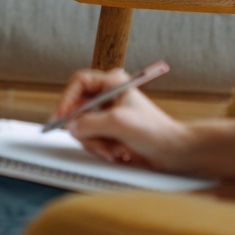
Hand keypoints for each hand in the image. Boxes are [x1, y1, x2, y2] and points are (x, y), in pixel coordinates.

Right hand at [53, 68, 190, 171]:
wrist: (172, 151)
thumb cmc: (153, 130)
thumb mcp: (118, 123)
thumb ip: (90, 123)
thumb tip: (71, 127)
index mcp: (112, 82)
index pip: (79, 83)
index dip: (67, 99)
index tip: (62, 116)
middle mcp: (107, 96)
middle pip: (77, 109)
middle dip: (86, 129)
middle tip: (94, 139)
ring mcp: (107, 115)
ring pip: (83, 128)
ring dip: (96, 142)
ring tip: (114, 148)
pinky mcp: (109, 131)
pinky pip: (91, 139)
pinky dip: (101, 148)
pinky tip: (117, 152)